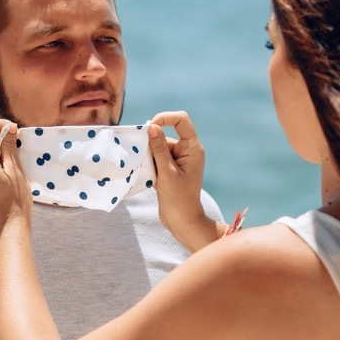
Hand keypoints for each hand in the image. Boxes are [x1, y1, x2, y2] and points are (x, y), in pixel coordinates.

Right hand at [148, 111, 220, 251]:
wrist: (182, 221)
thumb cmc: (178, 198)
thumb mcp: (166, 172)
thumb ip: (158, 149)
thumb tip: (152, 127)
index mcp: (193, 148)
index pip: (181, 120)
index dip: (164, 118)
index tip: (149, 128)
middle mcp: (187, 150)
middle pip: (166, 134)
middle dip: (152, 144)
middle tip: (146, 159)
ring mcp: (178, 160)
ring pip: (158, 147)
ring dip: (149, 156)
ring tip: (150, 173)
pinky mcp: (170, 168)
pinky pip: (156, 158)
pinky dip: (149, 164)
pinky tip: (149, 177)